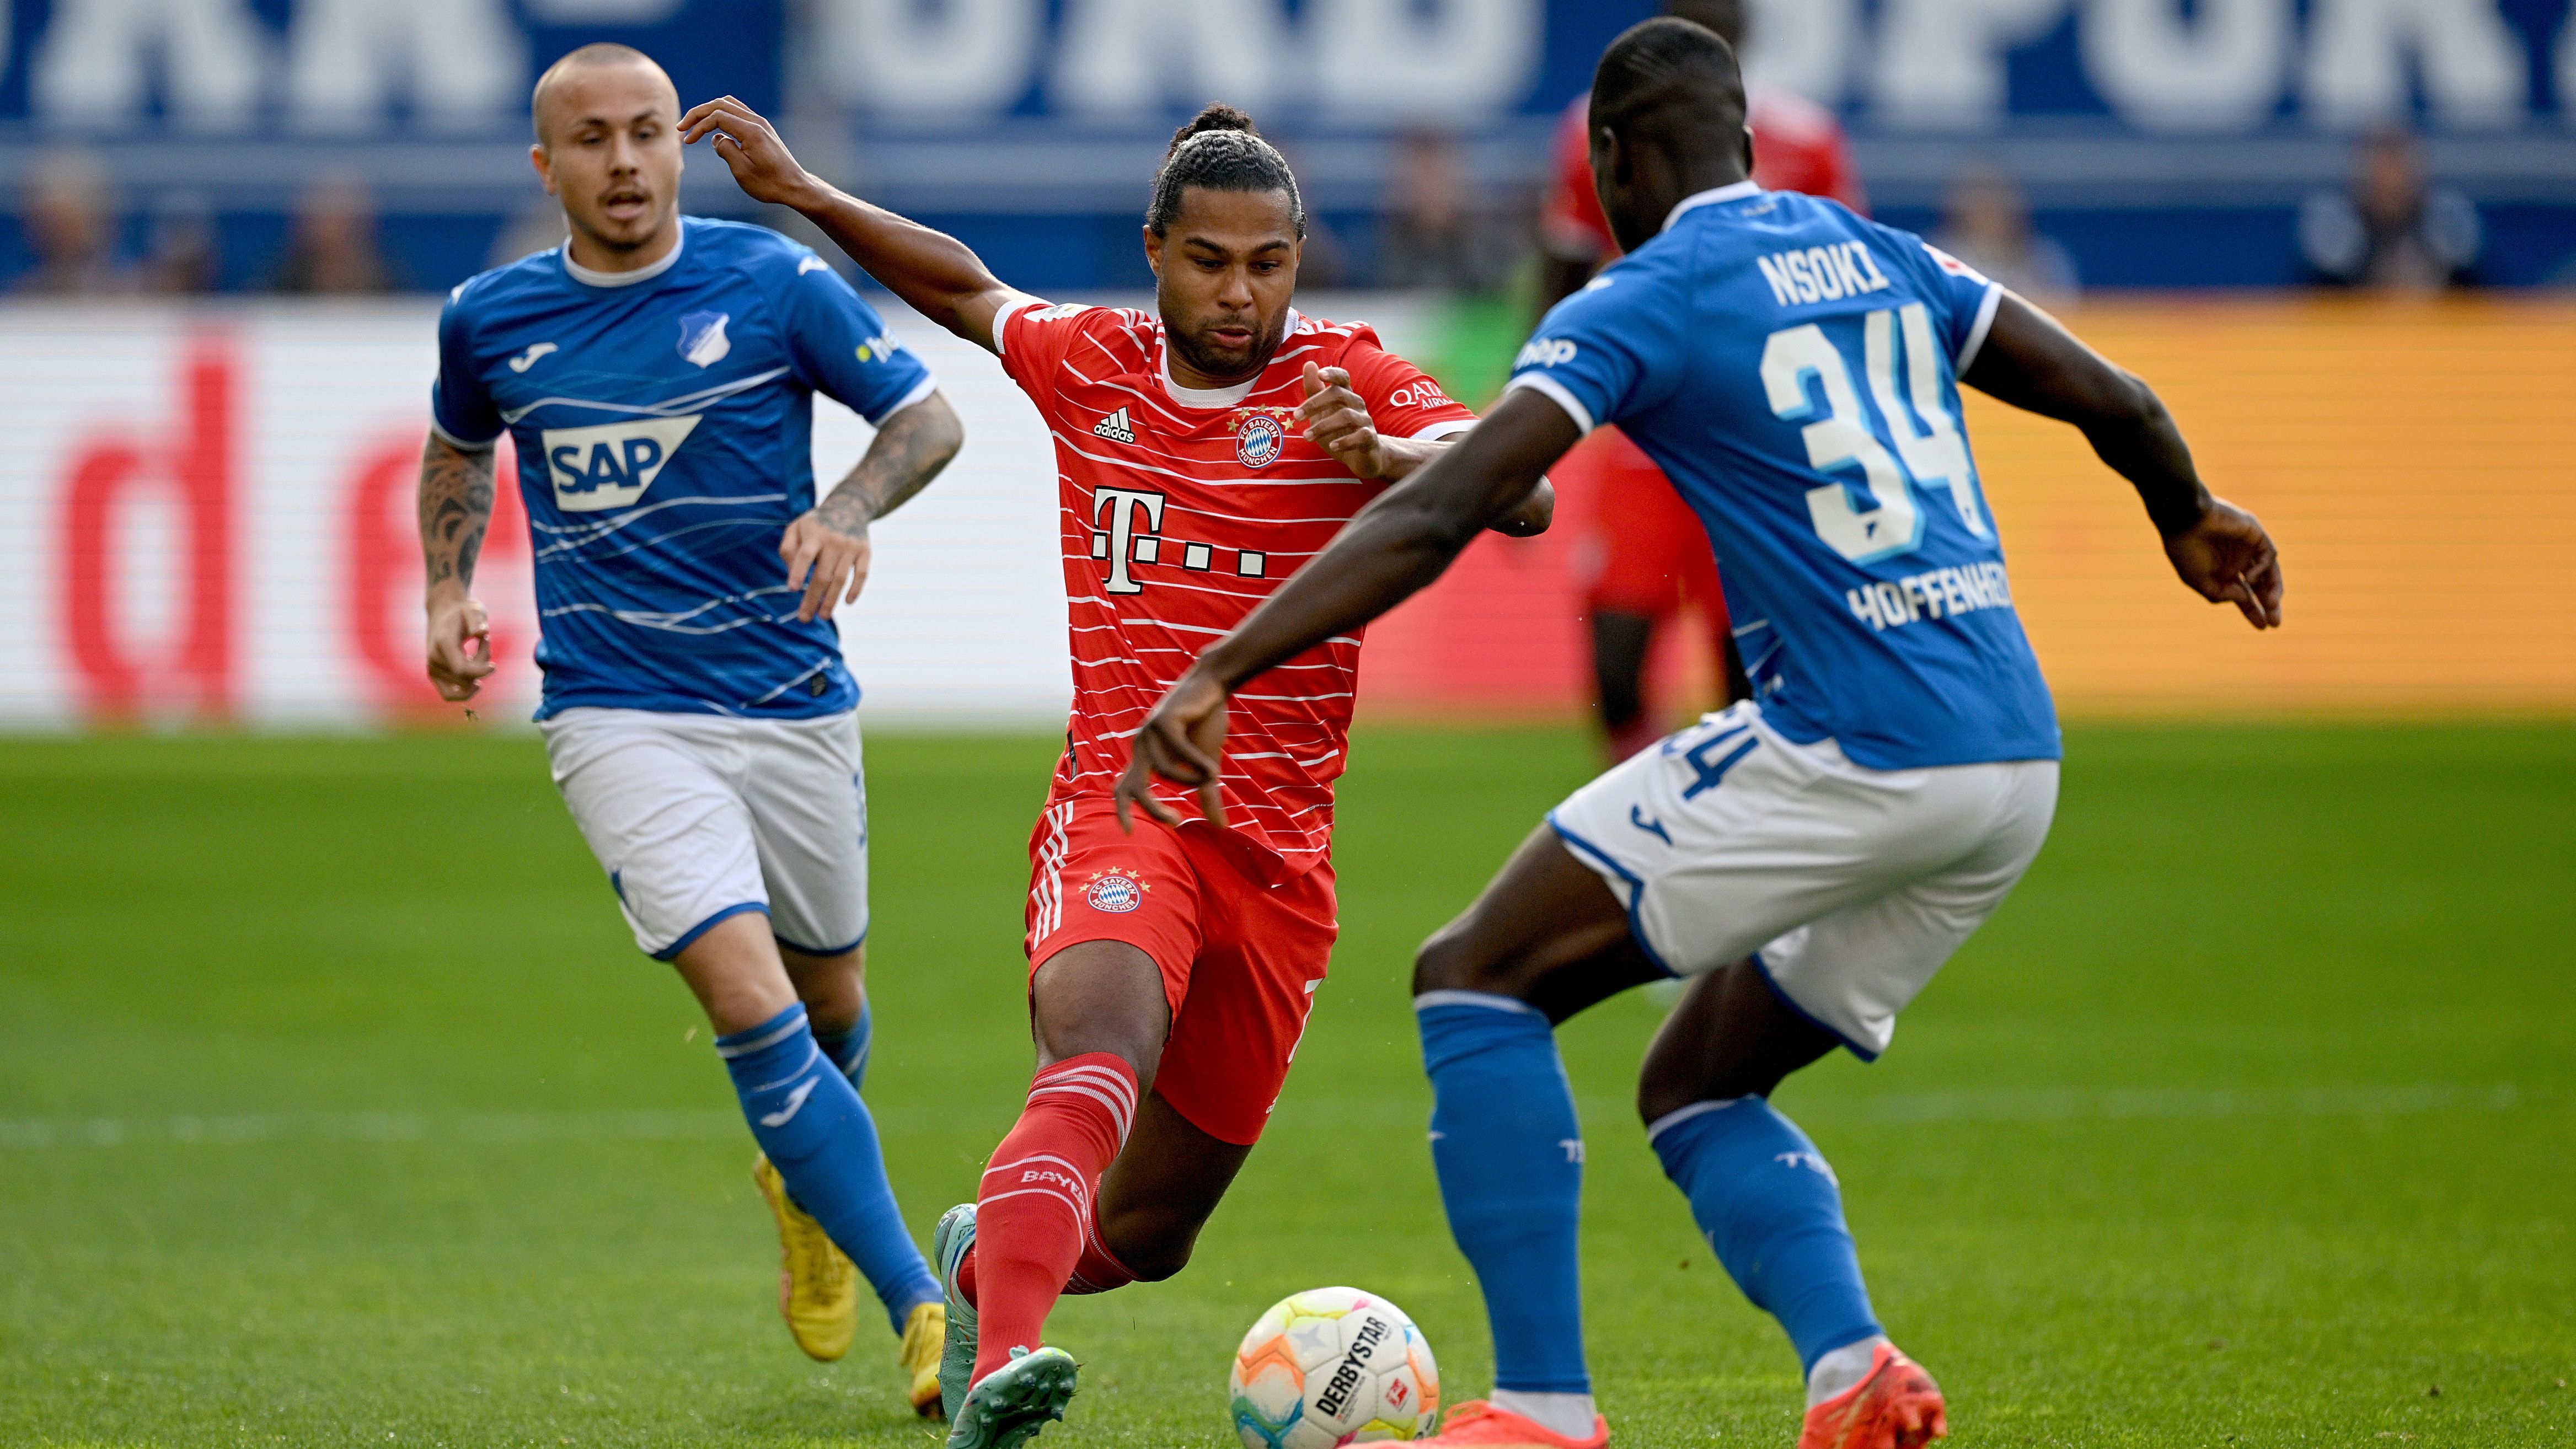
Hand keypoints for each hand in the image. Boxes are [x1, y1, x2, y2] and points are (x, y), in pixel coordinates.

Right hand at [425, 591, 494, 702]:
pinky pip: (449, 695)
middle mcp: (434, 658)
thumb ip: (477, 620)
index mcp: (443, 643)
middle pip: (465, 678)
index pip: (462, 669)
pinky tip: (476, 679)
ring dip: (477, 675)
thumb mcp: (473, 610)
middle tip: (485, 643)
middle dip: (482, 665)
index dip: (480, 671)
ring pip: (462, 686)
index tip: (494, 666)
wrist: (443, 610)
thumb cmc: (462, 611)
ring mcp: (432, 667)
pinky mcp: (434, 674)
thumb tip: (483, 632)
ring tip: (479, 654)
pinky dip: (465, 692)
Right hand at [678, 96, 819, 209]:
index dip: (698, 126)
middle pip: (720, 104)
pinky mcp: (762, 129)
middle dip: (698, 113)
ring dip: (710, 111)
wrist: (795, 187)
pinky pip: (738, 112)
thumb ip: (725, 150)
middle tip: (682, 127)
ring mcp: (761, 123)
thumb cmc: (770, 184)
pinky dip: (722, 115)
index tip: (687, 141)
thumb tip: (717, 138)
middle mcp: (757, 122)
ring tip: (695, 125)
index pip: (717, 117)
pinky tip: (714, 128)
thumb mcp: (742, 171)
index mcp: (751, 131)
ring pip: (729, 104)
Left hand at [781, 510, 872, 621]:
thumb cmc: (816, 524)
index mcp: (814, 533)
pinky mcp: (865, 552)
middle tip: (804, 618)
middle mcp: (834, 540)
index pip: (805, 555)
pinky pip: (862, 574)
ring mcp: (851, 547)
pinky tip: (847, 602)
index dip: (799, 572)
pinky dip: (856, 590)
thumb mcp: (796, 527)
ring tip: (823, 616)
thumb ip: (788, 548)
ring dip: (831, 600)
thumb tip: (791, 575)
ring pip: (841, 579)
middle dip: (812, 598)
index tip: (792, 589)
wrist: (849, 508)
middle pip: (823, 574)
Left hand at [1113, 669, 1231, 832]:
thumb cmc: (1206, 722)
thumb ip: (1207, 793)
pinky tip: (1212, 767)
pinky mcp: (1162, 720)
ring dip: (1191, 780)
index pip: (1123, 788)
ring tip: (1212, 775)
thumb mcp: (1207, 764)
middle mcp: (1141, 746)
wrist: (1212, 684)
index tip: (1129, 833)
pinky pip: (1178, 752)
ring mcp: (1149, 733)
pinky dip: (1196, 764)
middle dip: (1151, 808)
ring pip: (1164, 771)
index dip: (1122, 811)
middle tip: (1176, 821)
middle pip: (1133, 787)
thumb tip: (1220, 826)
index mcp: (1146, 757)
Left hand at [1298, 362, 1392, 479]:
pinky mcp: (1371, 438)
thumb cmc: (1339, 430)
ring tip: (1306, 436)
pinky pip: (1361, 435)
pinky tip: (1332, 446)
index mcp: (1345, 395)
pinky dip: (1346, 441)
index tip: (1320, 375)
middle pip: (1338, 394)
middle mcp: (1357, 404)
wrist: (1363, 456)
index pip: (1342, 377)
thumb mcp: (1323, 411)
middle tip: (1296, 416)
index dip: (1333, 373)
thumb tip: (1309, 364)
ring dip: (1323, 426)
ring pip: (1347, 416)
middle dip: (1315, 404)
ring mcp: (1365, 420)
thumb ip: (1314, 390)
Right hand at [2163, 496, 2283, 628]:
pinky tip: (2251, 577)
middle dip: (2267, 604)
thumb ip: (2221, 594)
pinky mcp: (2255, 533)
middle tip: (2275, 623)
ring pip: (2269, 571)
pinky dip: (2263, 568)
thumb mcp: (2198, 581)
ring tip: (2271, 605)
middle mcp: (2237, 561)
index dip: (2252, 611)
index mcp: (2221, 572)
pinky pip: (2268, 554)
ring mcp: (2248, 547)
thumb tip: (2244, 598)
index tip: (2262, 627)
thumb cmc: (2185, 549)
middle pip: (2260, 586)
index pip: (2243, 594)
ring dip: (2272, 589)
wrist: (2184, 519)